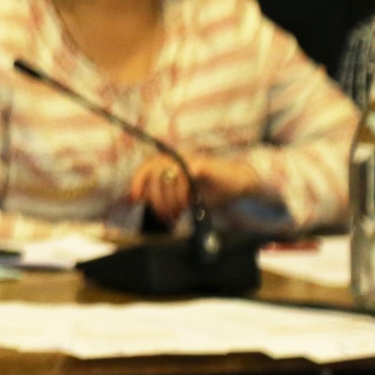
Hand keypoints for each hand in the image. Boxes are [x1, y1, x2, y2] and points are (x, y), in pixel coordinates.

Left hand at [129, 152, 260, 222]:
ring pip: (167, 177)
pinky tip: (187, 202)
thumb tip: (150, 206)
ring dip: (169, 199)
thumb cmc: (213, 190)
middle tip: (166, 215)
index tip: (134, 199)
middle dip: (157, 199)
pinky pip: (184, 175)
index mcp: (171, 164)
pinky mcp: (200, 164)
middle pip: (154, 175)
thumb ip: (169, 197)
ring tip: (176, 213)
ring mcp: (188, 160)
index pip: (146, 169)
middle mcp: (177, 159)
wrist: (239, 183)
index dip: (136, 183)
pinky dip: (182, 191)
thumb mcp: (186, 196)